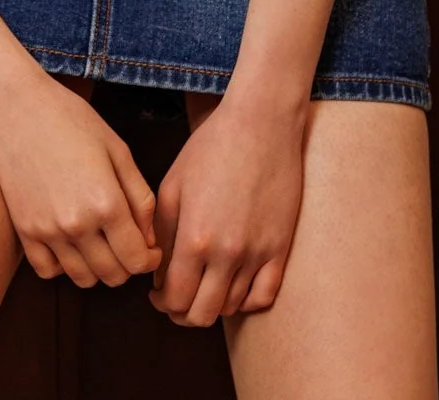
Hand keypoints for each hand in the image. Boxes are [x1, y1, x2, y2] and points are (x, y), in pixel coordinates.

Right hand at [0, 68, 163, 287]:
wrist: (15, 106)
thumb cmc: (71, 119)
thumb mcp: (117, 149)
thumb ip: (140, 197)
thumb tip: (148, 239)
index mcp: (106, 203)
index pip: (137, 260)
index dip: (149, 260)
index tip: (150, 249)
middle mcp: (77, 224)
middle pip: (112, 275)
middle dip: (127, 265)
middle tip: (127, 244)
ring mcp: (47, 230)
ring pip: (83, 278)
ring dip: (98, 268)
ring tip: (100, 243)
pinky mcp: (24, 230)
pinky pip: (48, 271)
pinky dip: (64, 266)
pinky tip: (70, 244)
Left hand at [148, 91, 305, 327]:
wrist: (261, 124)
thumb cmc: (211, 147)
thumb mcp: (173, 185)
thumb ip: (161, 234)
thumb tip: (158, 272)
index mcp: (194, 238)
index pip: (175, 298)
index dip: (162, 303)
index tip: (157, 295)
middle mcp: (227, 254)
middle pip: (202, 313)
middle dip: (183, 312)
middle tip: (176, 298)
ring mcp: (258, 254)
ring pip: (232, 307)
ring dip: (212, 305)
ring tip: (202, 287)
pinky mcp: (281, 248)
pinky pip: (264, 296)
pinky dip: (246, 301)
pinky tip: (233, 286)